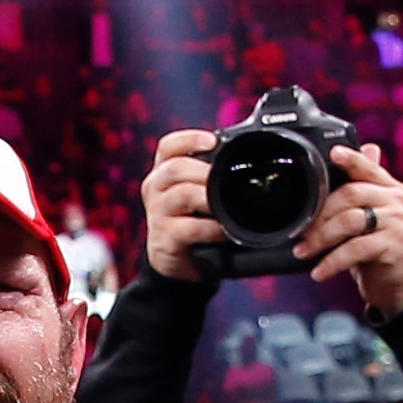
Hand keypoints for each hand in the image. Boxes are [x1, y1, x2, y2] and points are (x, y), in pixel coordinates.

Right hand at [141, 129, 220, 281]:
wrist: (180, 263)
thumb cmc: (193, 221)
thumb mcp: (199, 193)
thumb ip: (211, 175)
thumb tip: (246, 156)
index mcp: (164, 172)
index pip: (168, 146)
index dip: (189, 139)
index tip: (213, 140)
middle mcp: (155, 188)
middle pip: (175, 168)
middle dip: (205, 171)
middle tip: (228, 178)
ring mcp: (157, 214)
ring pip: (182, 194)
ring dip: (209, 197)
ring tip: (227, 204)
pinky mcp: (163, 239)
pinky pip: (190, 228)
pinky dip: (211, 228)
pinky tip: (224, 230)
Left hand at [297, 143, 402, 317]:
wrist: (395, 283)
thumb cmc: (375, 246)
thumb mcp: (365, 217)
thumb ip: (356, 189)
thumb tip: (339, 153)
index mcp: (389, 187)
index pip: (367, 167)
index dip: (351, 159)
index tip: (332, 153)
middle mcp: (396, 200)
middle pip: (350, 194)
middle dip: (319, 214)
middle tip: (300, 233)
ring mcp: (398, 221)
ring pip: (350, 221)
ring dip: (321, 238)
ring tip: (303, 252)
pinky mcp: (395, 245)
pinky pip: (356, 249)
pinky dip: (333, 261)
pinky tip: (320, 271)